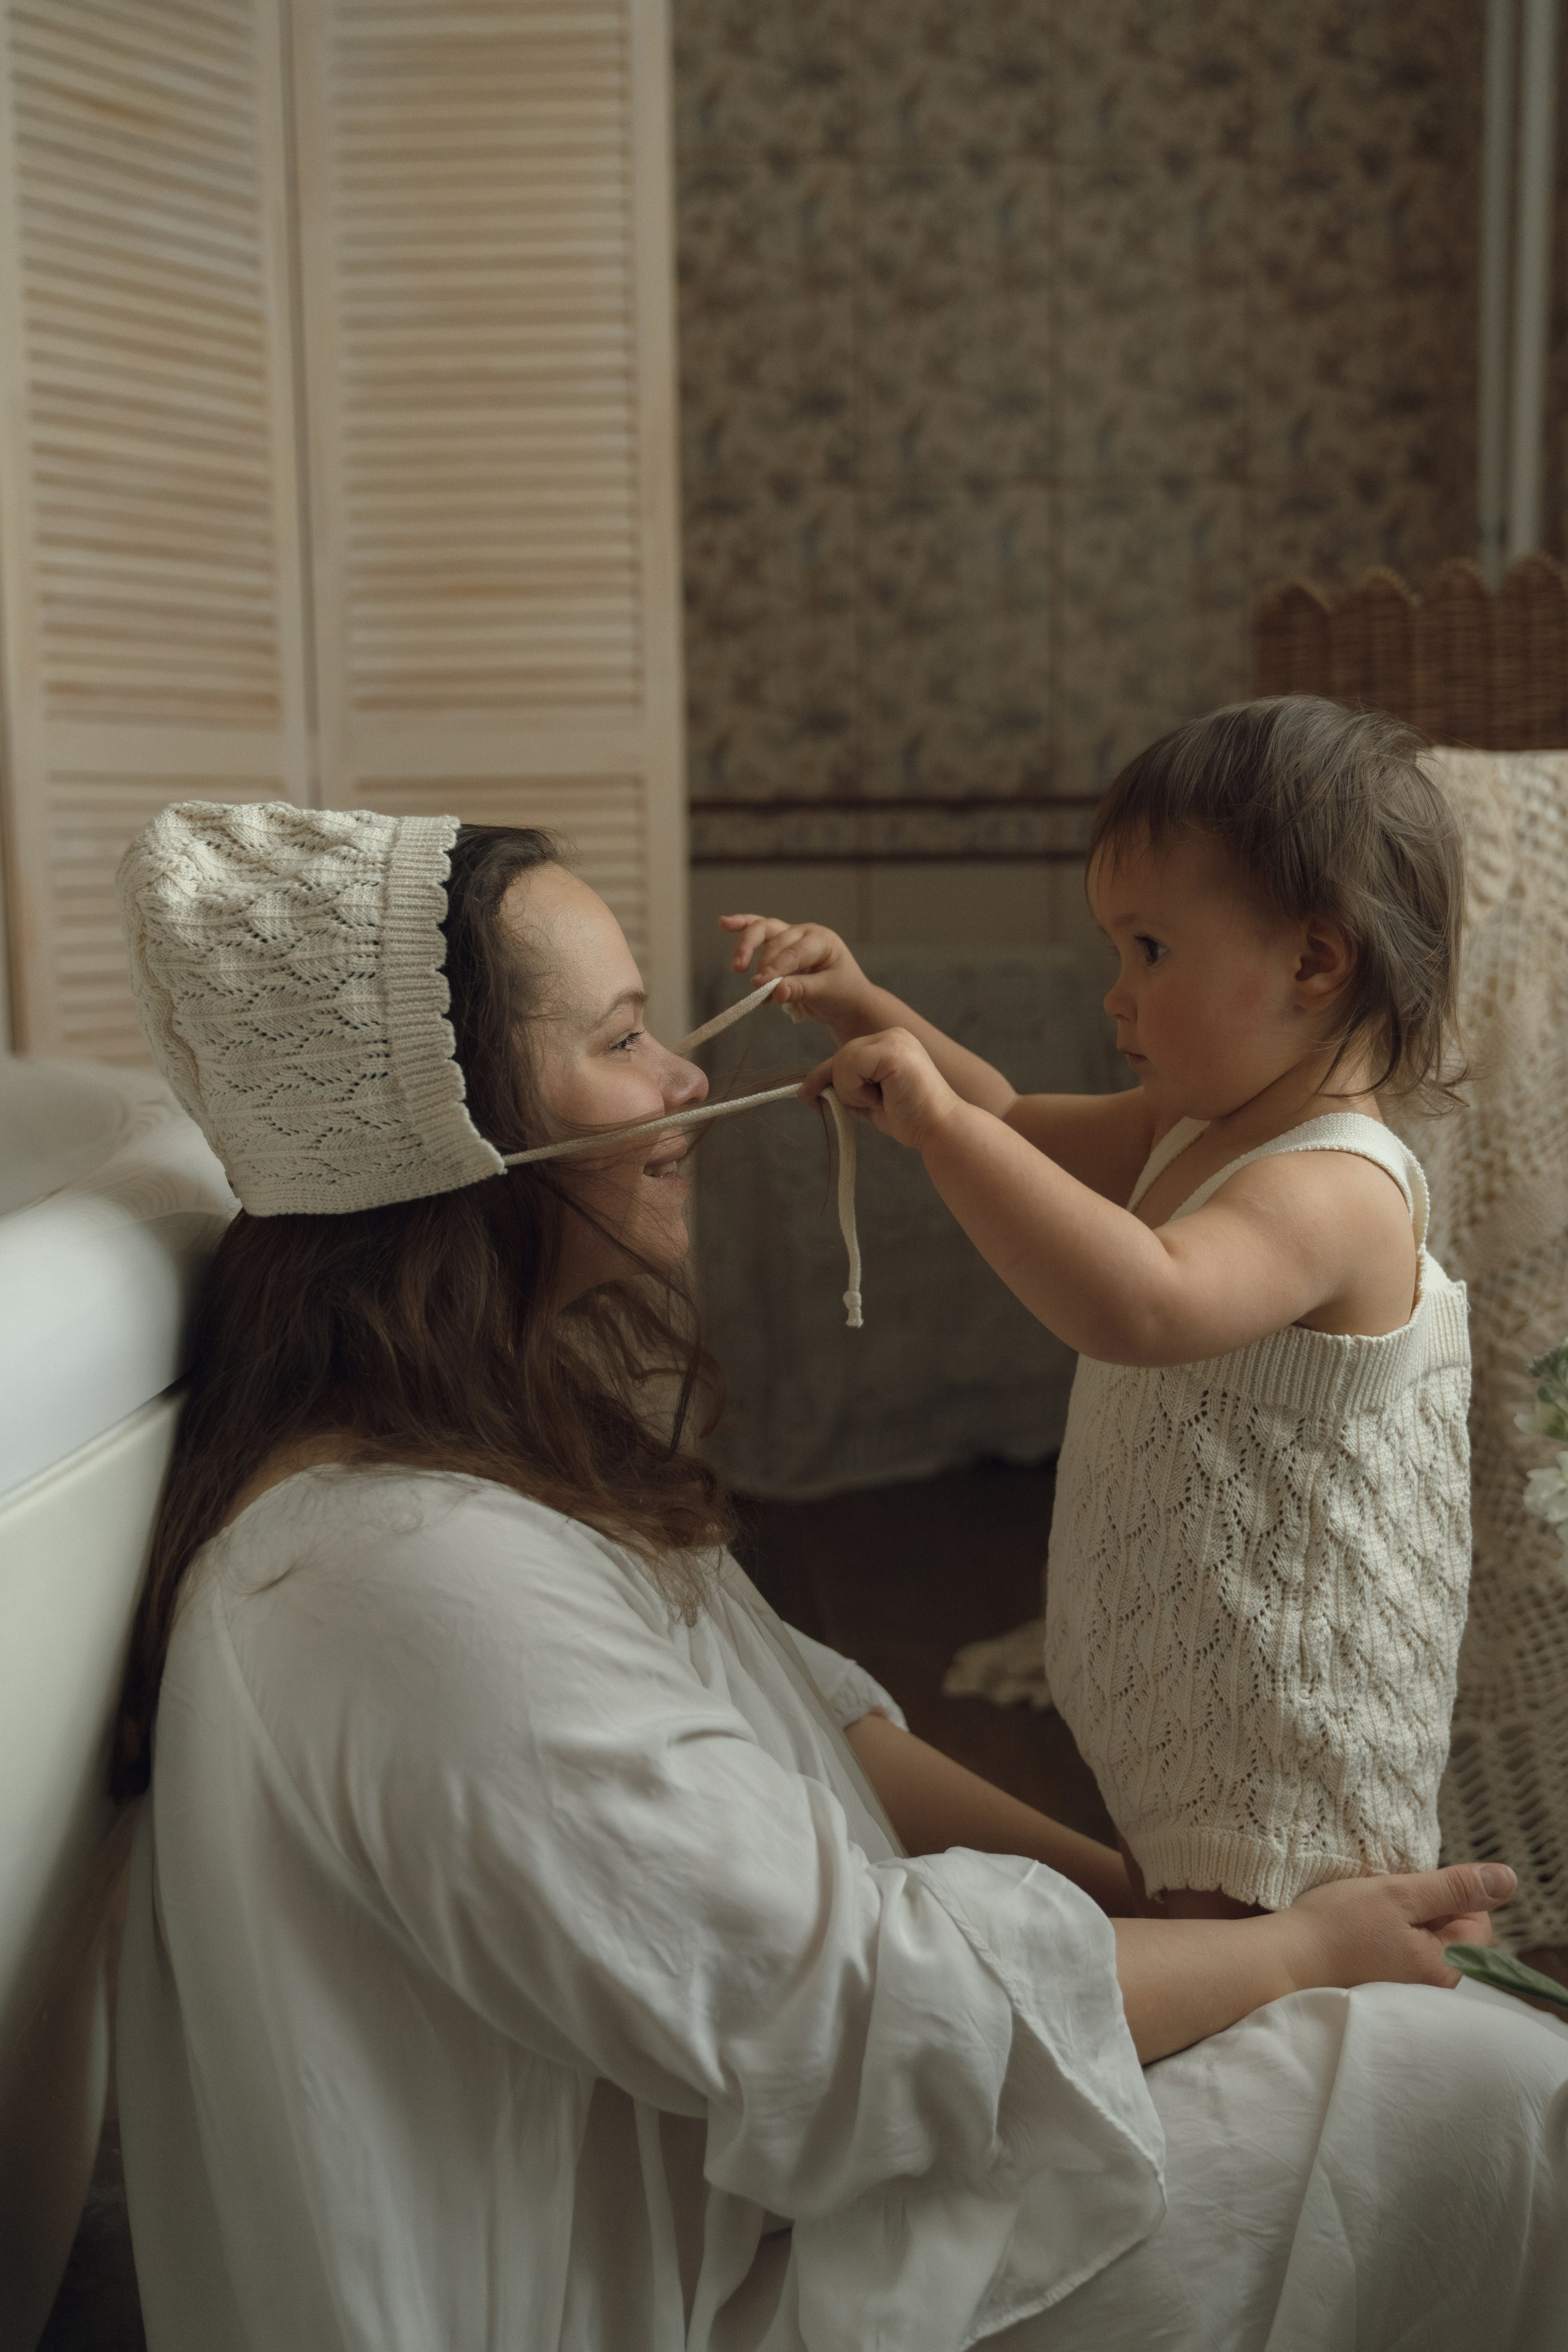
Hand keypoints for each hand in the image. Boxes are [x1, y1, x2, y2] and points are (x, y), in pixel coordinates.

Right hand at [718, 913, 878, 1042]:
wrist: (848, 1001)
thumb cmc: (843, 995)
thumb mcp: (826, 994)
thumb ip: (800, 990)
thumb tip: (775, 991)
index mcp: (822, 941)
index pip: (794, 951)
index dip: (777, 968)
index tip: (762, 986)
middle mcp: (805, 933)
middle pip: (776, 939)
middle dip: (764, 964)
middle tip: (756, 986)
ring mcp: (791, 936)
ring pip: (763, 930)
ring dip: (747, 946)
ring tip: (738, 966)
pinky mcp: (779, 945)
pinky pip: (759, 932)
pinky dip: (742, 926)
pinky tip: (724, 922)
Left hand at [802, 1029, 963, 1151]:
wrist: (939, 1128)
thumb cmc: (909, 1118)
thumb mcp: (868, 1099)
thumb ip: (844, 1088)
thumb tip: (807, 1089)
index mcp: (890, 1043)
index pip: (845, 1055)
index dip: (826, 1076)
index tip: (809, 1095)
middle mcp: (893, 1034)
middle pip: (841, 1056)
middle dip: (843, 1087)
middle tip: (873, 1103)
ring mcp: (894, 1039)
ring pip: (842, 1061)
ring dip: (852, 1091)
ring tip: (881, 1100)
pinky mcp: (892, 1051)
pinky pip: (850, 1066)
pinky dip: (856, 1089)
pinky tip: (882, 1097)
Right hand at [1277, 1862, 1516, 1995]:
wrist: (1281, 1961)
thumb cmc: (1337, 1926)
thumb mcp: (1400, 1895)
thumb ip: (1455, 1888)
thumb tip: (1509, 1880)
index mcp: (1445, 1967)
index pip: (1476, 1921)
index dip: (1445, 1893)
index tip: (1407, 1888)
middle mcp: (1431, 1987)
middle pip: (1448, 1931)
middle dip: (1421, 1906)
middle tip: (1382, 1899)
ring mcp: (1404, 1990)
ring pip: (1420, 1939)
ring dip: (1399, 1918)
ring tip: (1365, 1912)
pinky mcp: (1380, 1987)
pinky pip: (1397, 1951)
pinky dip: (1382, 1934)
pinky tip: (1355, 1929)